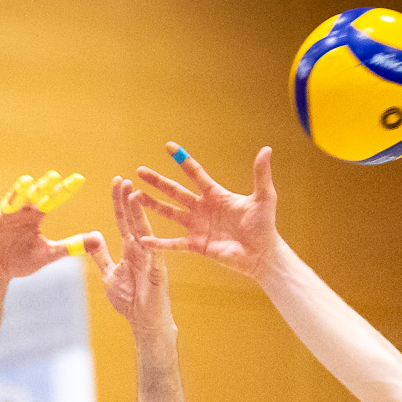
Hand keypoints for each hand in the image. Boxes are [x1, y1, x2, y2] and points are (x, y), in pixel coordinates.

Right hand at [0, 171, 97, 287]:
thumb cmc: (20, 260)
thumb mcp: (48, 254)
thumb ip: (71, 246)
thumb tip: (99, 241)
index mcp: (35, 215)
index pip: (53, 199)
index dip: (65, 190)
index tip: (80, 179)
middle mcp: (20, 211)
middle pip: (32, 196)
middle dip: (42, 187)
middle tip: (53, 177)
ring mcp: (2, 217)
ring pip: (11, 202)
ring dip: (18, 193)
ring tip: (26, 182)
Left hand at [87, 177, 172, 332]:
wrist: (144, 321)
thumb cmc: (130, 299)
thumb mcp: (108, 274)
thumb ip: (100, 255)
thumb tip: (93, 235)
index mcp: (131, 248)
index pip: (124, 220)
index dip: (119, 202)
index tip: (116, 182)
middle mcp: (143, 248)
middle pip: (134, 220)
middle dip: (128, 200)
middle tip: (124, 180)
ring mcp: (152, 258)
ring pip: (145, 232)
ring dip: (139, 215)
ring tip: (134, 196)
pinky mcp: (158, 272)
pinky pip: (154, 255)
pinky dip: (149, 243)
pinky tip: (142, 232)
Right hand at [133, 144, 280, 279]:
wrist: (261, 254)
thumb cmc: (264, 226)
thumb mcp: (263, 197)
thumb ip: (260, 174)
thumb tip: (266, 149)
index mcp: (216, 195)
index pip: (195, 174)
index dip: (182, 160)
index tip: (168, 147)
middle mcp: (202, 208)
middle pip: (175, 191)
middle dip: (157, 181)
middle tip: (140, 171)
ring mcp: (197, 227)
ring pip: (169, 213)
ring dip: (152, 205)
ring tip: (135, 197)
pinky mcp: (196, 245)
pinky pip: (173, 244)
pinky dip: (158, 243)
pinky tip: (142, 238)